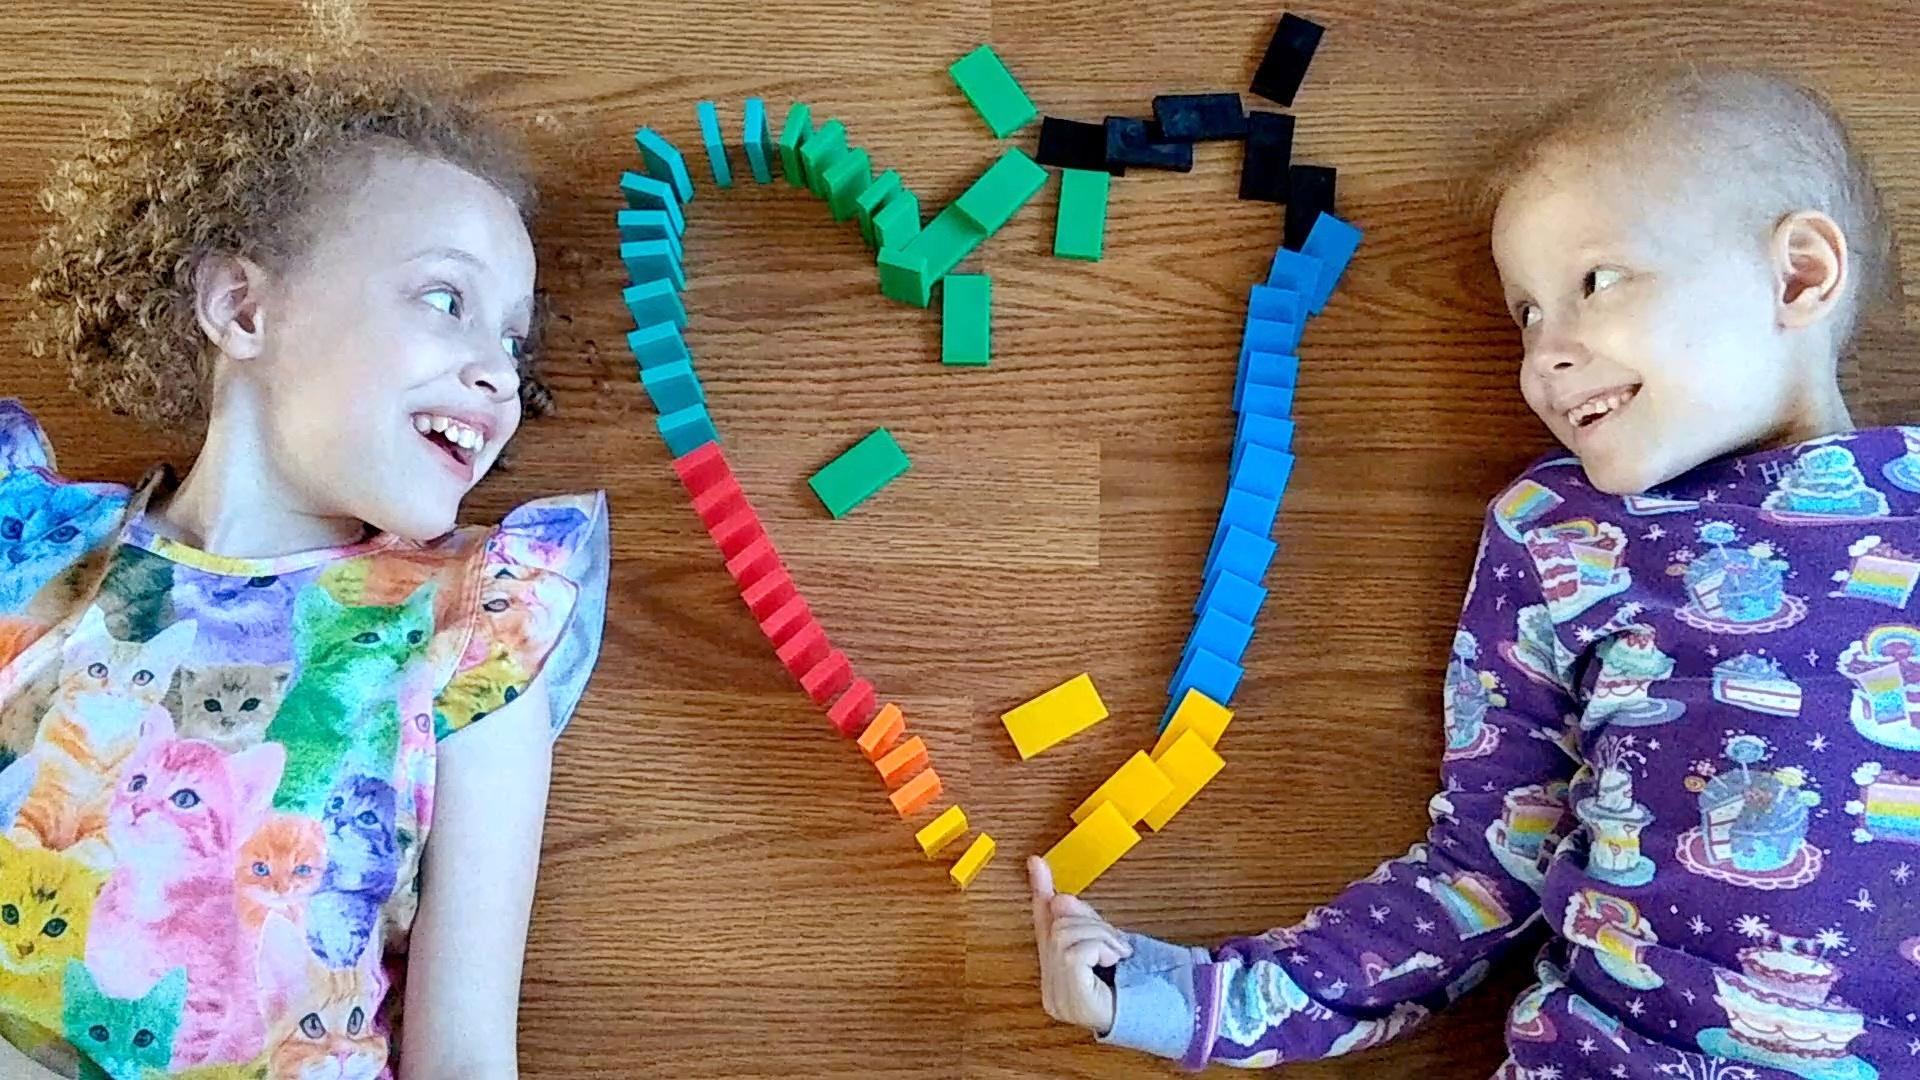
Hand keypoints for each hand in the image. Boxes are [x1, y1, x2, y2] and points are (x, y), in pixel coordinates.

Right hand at [1029, 855, 1129, 1034]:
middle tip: (1116, 941)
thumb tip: (1056, 895)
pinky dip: (1099, 947)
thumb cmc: (1134, 984)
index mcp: (1055, 974)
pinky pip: (1076, 952)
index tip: (1036, 862)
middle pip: (1056, 926)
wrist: (1157, 1013)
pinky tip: (1113, 960)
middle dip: (1090, 923)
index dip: (1041, 893)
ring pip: (1065, 934)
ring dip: (1099, 935)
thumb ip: (1081, 919)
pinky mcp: (1070, 996)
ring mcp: (1056, 996)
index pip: (1044, 925)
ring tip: (1117, 952)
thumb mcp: (1105, 942)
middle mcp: (1049, 988)